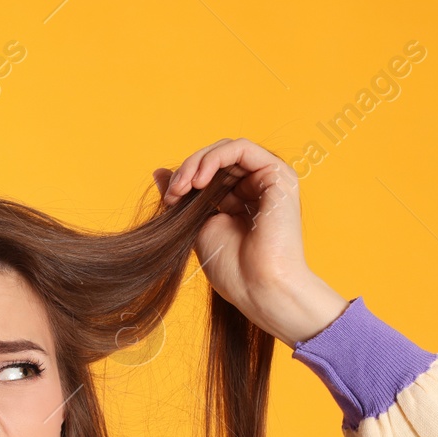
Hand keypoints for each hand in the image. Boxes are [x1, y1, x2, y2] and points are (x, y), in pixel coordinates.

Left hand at [154, 138, 347, 345]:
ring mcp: (269, 179)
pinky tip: (199, 180)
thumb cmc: (233, 268)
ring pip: (227, 149)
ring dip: (197, 163)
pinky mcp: (278, 174)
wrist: (259, 288)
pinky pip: (241, 149)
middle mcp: (256, 186)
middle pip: (217, 158)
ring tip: (183, 187)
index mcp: (239, 199)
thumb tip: (159, 172)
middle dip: (188, 170)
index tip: (168, 201)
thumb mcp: (197, 225)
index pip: (210, 172)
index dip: (185, 179)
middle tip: (172, 194)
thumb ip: (183, 196)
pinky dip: (214, 158)